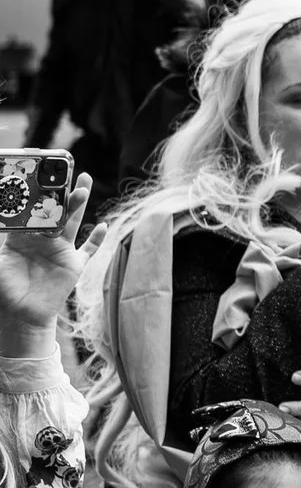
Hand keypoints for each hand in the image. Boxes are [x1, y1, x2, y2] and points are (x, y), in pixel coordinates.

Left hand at [0, 174, 89, 357]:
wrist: (21, 314)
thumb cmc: (5, 289)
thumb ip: (1, 236)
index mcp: (22, 238)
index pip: (32, 211)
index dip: (38, 195)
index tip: (41, 177)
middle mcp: (43, 241)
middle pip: (56, 212)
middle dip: (63, 193)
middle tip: (69, 173)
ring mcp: (61, 252)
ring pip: (73, 223)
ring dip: (79, 206)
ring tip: (84, 187)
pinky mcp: (74, 266)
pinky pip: (89, 251)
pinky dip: (97, 240)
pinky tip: (103, 226)